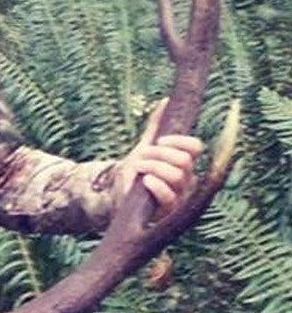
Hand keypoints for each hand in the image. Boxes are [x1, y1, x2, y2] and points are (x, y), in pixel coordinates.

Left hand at [117, 100, 204, 217]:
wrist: (118, 195)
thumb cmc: (136, 171)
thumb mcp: (145, 146)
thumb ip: (156, 127)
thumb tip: (166, 101)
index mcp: (184, 162)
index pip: (195, 147)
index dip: (179, 141)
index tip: (160, 140)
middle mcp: (187, 179)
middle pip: (184, 160)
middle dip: (159, 153)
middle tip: (142, 154)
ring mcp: (180, 196)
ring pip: (176, 176)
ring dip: (153, 166)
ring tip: (138, 167)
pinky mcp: (169, 210)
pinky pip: (169, 196)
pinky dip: (155, 184)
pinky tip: (144, 180)